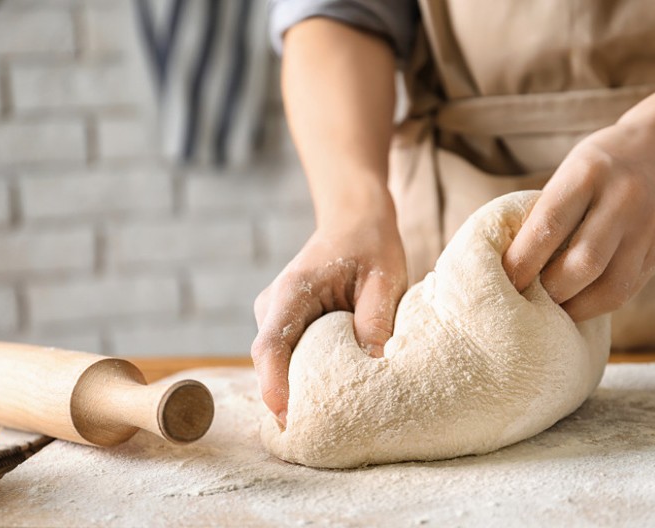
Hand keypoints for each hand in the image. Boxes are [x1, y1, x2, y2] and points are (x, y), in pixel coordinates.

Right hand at [252, 208, 406, 426]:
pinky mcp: (285, 321)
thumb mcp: (384, 279)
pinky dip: (301, 374)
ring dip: (295, 386)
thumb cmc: (370, 244)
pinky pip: (286, 355)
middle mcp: (274, 303)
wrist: (354, 219)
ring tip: (326, 417)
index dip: (274, 384)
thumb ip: (376, 320)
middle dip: (286, 396)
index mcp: (293, 290)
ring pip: (276, 361)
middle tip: (316, 433)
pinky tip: (326, 392)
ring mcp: (275, 313)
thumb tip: (374, 366)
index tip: (286, 416)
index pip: (271, 344)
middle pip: (270, 361)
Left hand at [503, 122, 654, 320]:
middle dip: (549, 290)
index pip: (548, 226)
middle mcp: (623, 199)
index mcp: (588, 173)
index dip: (522, 261)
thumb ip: (546, 213)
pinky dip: (597, 305)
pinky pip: (627, 290)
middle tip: (525, 300)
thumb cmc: (599, 166)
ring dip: (575, 307)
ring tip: (550, 311)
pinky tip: (576, 306)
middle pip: (583, 262)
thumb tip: (508, 264)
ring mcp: (648, 227)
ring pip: (611, 286)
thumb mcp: (570, 173)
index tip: (503, 281)